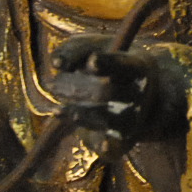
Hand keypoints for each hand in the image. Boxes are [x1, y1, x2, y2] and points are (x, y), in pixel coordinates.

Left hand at [48, 36, 189, 146]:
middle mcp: (139, 94)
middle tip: (52, 85)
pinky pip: (112, 144)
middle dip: (77, 88)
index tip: (91, 60)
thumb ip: (74, 50)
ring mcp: (133, 118)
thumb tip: (57, 62)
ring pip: (107, 119)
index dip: (108, 63)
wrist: (137, 94)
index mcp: (138, 66)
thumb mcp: (95, 48)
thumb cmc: (108, 64)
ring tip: (57, 110)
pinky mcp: (124, 138)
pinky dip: (102, 143)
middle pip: (108, 92)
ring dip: (81, 114)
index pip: (124, 65)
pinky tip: (93, 141)